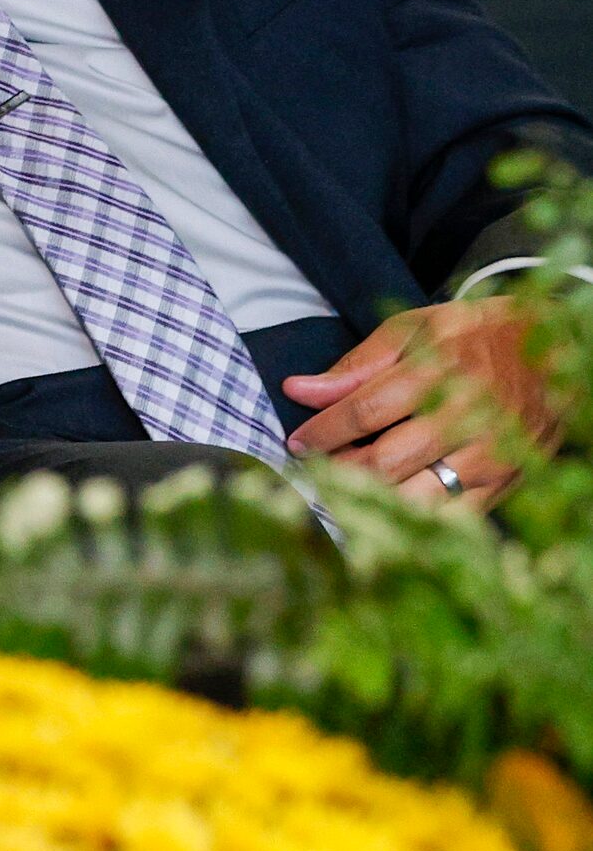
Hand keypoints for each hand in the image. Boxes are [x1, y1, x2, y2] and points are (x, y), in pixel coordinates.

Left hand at [283, 299, 559, 508]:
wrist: (555, 351)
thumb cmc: (475, 337)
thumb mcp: (415, 329)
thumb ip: (357, 364)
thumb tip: (299, 389)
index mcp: (438, 372)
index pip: (365, 412)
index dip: (323, 433)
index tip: (296, 444)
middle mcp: (467, 417)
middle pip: (387, 462)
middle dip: (339, 472)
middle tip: (313, 472)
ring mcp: (490, 455)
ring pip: (418, 498)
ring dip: (371, 503)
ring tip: (341, 494)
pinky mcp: (507, 482)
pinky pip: (453, 517)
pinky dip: (414, 521)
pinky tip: (387, 514)